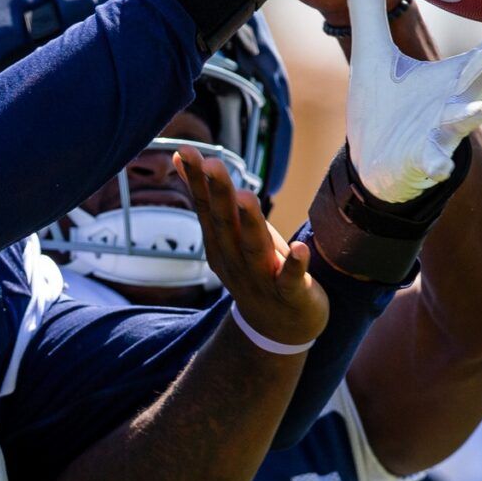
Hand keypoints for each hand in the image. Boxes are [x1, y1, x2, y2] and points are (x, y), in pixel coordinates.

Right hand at [177, 146, 326, 347]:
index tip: (186, 152)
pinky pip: (291, 280)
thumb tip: (181, 159)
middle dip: (219, 194)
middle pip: (225, 225)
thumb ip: (210, 200)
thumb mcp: (230, 235)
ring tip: (246, 197)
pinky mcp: (291, 294)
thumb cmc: (255, 269)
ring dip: (250, 224)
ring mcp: (262, 279)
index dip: (197, 180)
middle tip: (212, 162)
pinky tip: (299, 248)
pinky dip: (294, 265)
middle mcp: (235, 261)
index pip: (206, 209)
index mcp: (220, 245)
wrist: (279, 328)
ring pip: (253, 249)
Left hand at [347, 0, 481, 202]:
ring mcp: (442, 132)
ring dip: (469, 116)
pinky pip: (433, 160)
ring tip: (477, 112)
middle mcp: (457, 100)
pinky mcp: (422, 158)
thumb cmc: (386, 109)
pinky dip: (437, 162)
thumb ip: (370, 13)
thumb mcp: (372, 55)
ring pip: (462, 121)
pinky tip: (439, 165)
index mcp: (456, 75)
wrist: (375, 166)